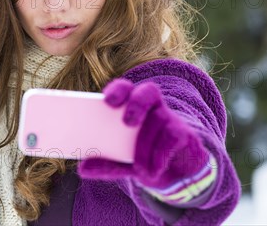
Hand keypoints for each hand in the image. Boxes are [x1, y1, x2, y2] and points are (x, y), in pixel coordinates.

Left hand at [78, 79, 209, 189]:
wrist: (179, 177)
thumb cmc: (147, 159)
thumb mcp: (124, 164)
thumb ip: (106, 164)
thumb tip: (82, 169)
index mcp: (133, 108)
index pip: (126, 88)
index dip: (118, 90)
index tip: (107, 102)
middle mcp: (153, 108)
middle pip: (148, 92)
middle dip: (137, 103)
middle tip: (127, 122)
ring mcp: (170, 119)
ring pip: (159, 120)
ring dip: (146, 146)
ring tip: (138, 168)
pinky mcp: (184, 133)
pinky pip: (172, 136)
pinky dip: (160, 155)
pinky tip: (153, 170)